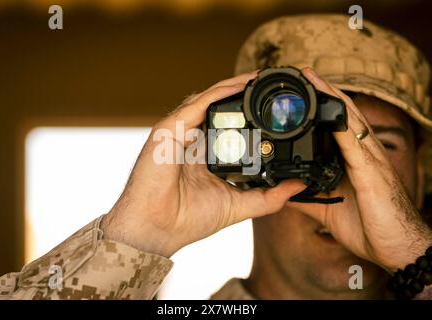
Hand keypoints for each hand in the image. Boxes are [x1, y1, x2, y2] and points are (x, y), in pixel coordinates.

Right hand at [101, 71, 305, 256]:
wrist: (157, 229)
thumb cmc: (188, 219)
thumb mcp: (238, 205)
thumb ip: (268, 197)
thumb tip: (298, 187)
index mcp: (205, 153)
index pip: (230, 125)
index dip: (251, 114)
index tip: (277, 108)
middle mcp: (192, 138)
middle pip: (220, 107)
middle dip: (245, 93)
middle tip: (272, 84)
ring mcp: (179, 131)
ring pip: (210, 99)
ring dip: (235, 86)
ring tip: (261, 77)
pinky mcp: (169, 129)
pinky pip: (197, 104)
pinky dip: (219, 94)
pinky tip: (241, 87)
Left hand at [288, 67, 431, 272]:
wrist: (395, 247)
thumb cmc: (368, 224)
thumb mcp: (327, 207)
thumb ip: (306, 195)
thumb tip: (282, 189)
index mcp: (353, 159)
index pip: (336, 123)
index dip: (321, 104)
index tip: (301, 89)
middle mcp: (363, 153)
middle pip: (343, 113)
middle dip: (324, 91)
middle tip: (303, 72)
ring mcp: (370, 160)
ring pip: (350, 120)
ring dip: (331, 98)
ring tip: (312, 78)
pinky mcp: (372, 172)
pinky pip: (355, 144)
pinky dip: (342, 126)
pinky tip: (328, 112)